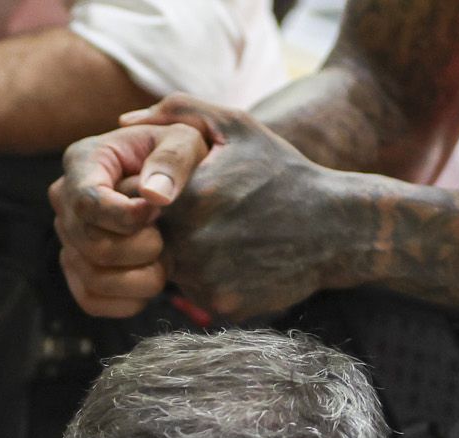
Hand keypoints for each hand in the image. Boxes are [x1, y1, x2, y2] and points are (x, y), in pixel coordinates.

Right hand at [51, 121, 214, 317]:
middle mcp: (64, 202)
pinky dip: (130, 300)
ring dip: (144, 277)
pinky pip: (93, 302)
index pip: (88, 202)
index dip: (128, 218)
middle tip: (168, 234)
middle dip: (145, 249)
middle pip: (94, 247)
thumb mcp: (185, 141)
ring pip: (95, 280)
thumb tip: (153, 196)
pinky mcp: (76, 273)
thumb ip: (173, 160)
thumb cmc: (176, 157)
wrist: (171, 186)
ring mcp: (67, 240)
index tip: (161, 213)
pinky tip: (151, 275)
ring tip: (165, 253)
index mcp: (83, 161)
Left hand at [132, 96, 353, 319]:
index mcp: (186, 196)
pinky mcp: (220, 306)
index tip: (180, 191)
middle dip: (168, 229)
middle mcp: (190, 241)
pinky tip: (238, 259)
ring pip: (170, 271)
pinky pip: (194, 295)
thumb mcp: (235, 125)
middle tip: (210, 216)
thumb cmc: (281, 170)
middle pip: (149, 240)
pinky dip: (207, 281)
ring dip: (185, 257)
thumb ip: (176, 111)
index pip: (134, 202)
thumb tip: (123, 121)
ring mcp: (204, 278)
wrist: (335, 227)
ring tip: (227, 235)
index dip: (153, 196)